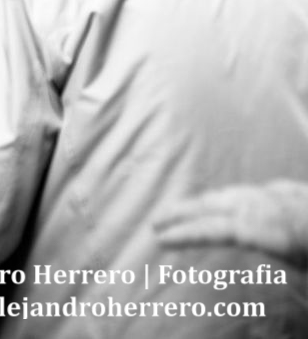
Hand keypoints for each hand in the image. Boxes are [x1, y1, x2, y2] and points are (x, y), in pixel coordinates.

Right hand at [154, 181, 307, 266]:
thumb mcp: (298, 259)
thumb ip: (264, 249)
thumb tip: (235, 240)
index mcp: (265, 226)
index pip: (216, 229)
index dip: (185, 233)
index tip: (159, 238)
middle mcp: (263, 204)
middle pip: (214, 204)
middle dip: (181, 210)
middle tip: (154, 220)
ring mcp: (274, 193)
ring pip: (228, 193)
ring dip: (200, 201)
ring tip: (181, 210)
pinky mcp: (286, 190)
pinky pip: (246, 191)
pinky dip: (224, 196)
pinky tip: (225, 201)